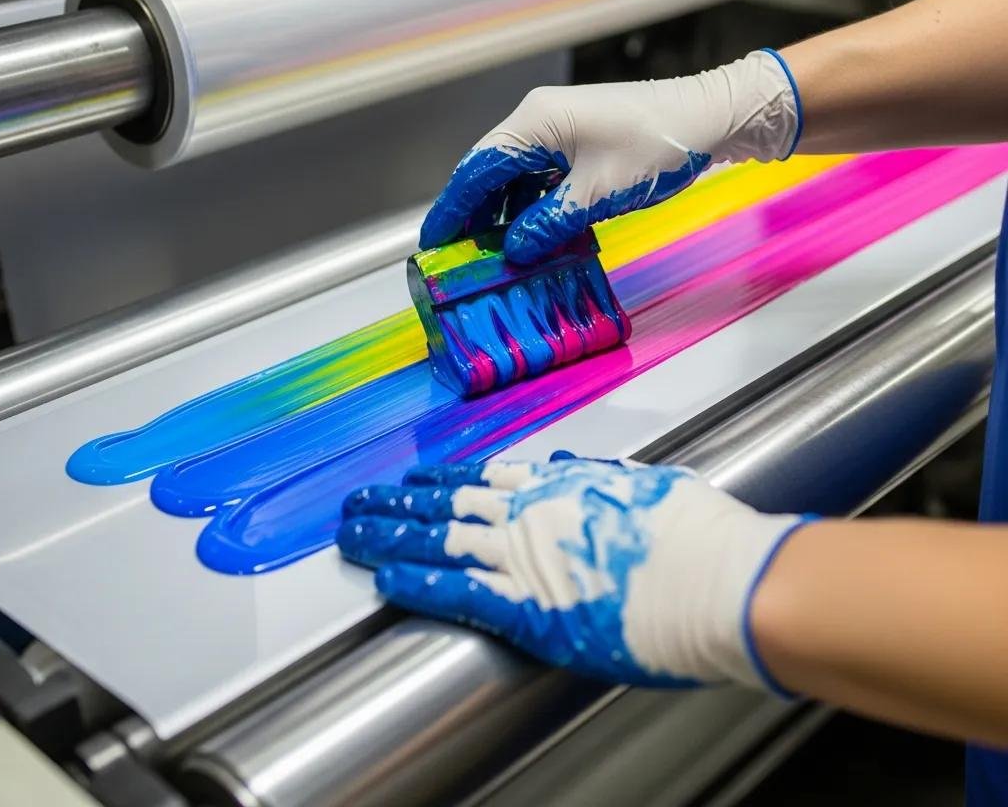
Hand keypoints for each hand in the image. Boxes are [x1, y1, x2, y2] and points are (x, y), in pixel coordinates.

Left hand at [338, 453, 811, 689]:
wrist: (721, 577)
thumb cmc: (697, 532)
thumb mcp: (646, 484)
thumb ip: (596, 475)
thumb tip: (561, 464)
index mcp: (560, 487)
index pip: (482, 478)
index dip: (442, 479)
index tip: (415, 478)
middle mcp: (531, 515)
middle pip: (447, 504)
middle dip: (398, 504)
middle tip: (359, 501)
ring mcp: (524, 559)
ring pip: (438, 542)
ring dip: (390, 538)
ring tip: (352, 533)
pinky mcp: (528, 610)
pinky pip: (456, 593)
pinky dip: (417, 585)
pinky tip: (384, 580)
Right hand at [419, 50, 800, 263]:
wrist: (707, 118)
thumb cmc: (656, 145)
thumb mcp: (596, 194)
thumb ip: (548, 224)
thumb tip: (514, 251)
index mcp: (534, 123)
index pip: (477, 169)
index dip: (451, 208)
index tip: (433, 240)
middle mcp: (539, 121)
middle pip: (491, 172)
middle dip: (475, 215)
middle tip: (461, 255)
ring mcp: (560, 130)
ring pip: (517, 177)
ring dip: (507, 215)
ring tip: (498, 253)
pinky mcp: (579, 143)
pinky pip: (543, 178)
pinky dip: (535, 207)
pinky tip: (537, 235)